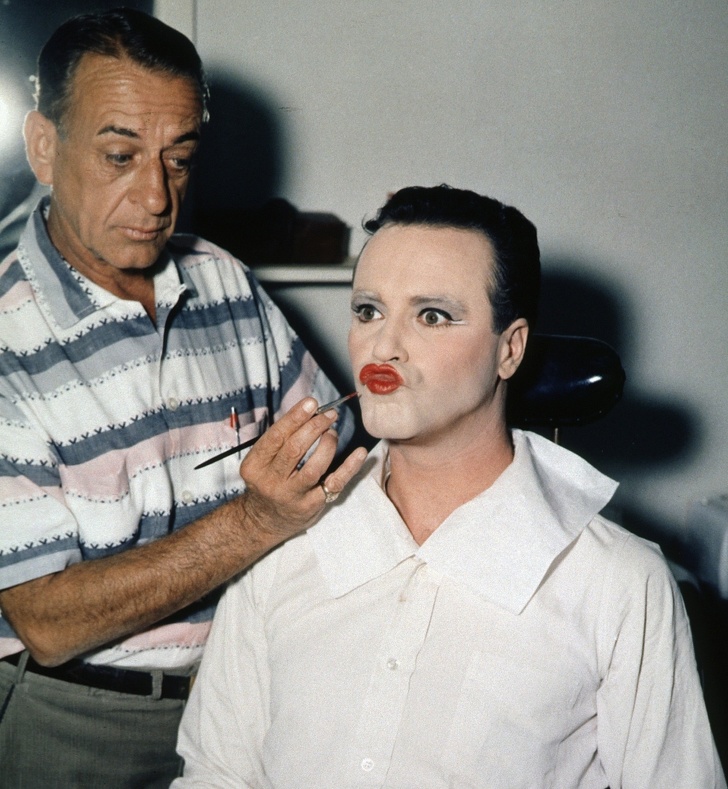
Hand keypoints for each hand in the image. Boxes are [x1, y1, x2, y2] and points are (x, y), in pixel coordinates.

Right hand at [238, 398, 366, 541]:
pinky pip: (334, 483)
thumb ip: (282, 439)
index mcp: (255, 466)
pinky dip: (350, 467)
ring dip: (327, 445)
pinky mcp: (311, 506)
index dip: (295, 418)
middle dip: (314, 427)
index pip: (276, 437)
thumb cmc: (269, 481)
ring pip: (314, 467)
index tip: (312, 403)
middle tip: (329, 415)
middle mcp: (271, 482)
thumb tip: (310, 411)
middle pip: (294, 449)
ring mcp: (291, 496)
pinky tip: (359, 453)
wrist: (265, 521)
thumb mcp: (263, 461)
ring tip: (332, 433)